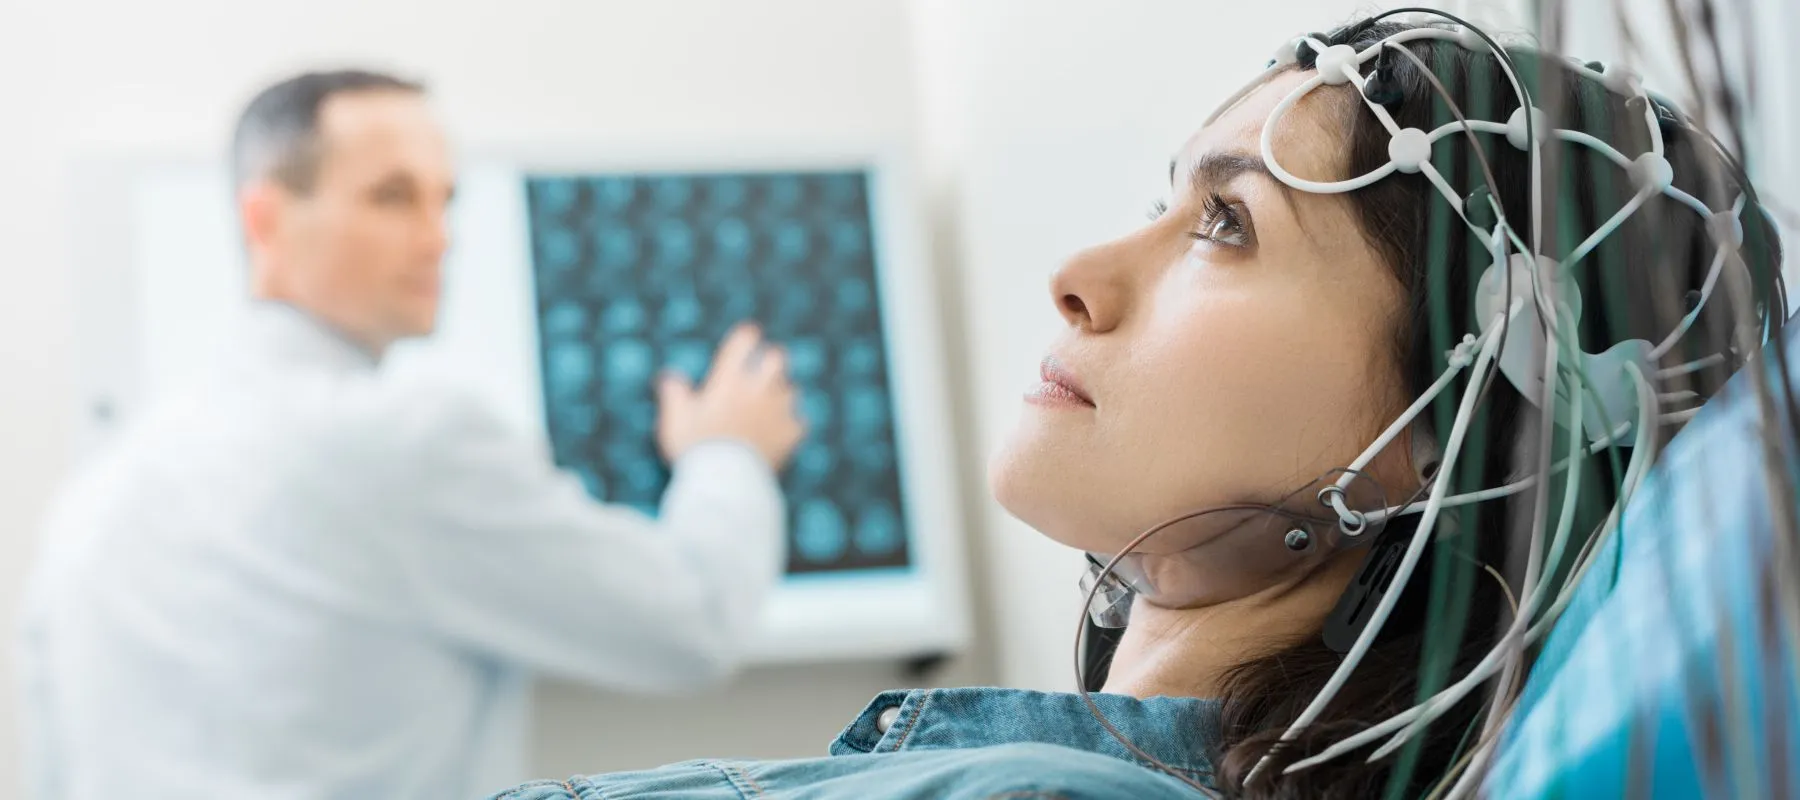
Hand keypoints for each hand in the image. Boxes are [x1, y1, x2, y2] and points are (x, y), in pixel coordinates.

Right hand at [656, 323, 806, 468]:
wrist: (725, 481)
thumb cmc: (695, 448)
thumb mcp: (676, 420)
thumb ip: (674, 395)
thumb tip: (669, 377)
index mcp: (728, 380)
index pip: (743, 343)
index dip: (746, 337)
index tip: (748, 335)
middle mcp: (757, 389)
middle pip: (777, 357)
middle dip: (772, 359)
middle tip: (766, 367)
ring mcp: (777, 411)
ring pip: (791, 389)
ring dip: (783, 393)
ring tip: (774, 401)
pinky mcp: (790, 434)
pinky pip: (798, 423)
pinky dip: (792, 426)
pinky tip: (783, 432)